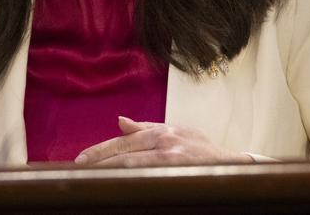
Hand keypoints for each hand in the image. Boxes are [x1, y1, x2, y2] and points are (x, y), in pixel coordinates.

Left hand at [74, 116, 254, 166]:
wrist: (231, 165)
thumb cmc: (201, 149)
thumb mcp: (175, 132)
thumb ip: (145, 128)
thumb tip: (119, 122)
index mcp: (160, 131)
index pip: (123, 141)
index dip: (100, 150)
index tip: (80, 160)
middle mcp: (164, 141)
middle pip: (123, 153)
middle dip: (99, 162)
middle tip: (77, 171)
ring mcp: (172, 158)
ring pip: (133, 167)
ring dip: (110, 173)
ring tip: (91, 180)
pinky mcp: (179, 171)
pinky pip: (148, 178)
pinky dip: (131, 182)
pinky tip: (117, 187)